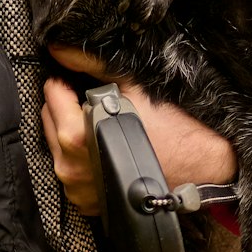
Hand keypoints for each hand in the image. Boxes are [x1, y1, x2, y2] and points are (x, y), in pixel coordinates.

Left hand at [40, 45, 236, 215]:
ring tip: (103, 127)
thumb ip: (92, 66)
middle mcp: (71, 167)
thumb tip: (59, 48)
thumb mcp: (133, 88)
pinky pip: (72, 171)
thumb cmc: (171, 131)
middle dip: (66, 107)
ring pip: (57, 146)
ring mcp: (78, 189)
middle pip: (50, 119)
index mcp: (75, 136)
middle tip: (95, 103)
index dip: (66, 82)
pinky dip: (81, 158)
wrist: (202, 172)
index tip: (82, 83)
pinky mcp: (88, 203)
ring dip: (71, 132)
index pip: (51, 94)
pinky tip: (104, 149)